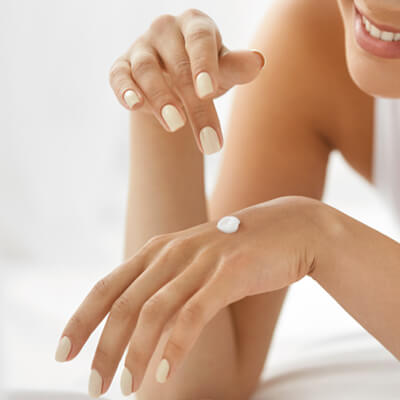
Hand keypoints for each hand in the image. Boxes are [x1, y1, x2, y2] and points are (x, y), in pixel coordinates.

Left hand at [55, 196, 321, 396]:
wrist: (289, 228)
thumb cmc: (237, 252)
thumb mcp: (193, 262)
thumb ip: (166, 284)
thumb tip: (139, 324)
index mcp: (158, 249)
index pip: (107, 286)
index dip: (82, 319)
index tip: (63, 352)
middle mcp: (173, 251)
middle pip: (124, 304)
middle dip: (102, 347)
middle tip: (92, 387)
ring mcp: (201, 260)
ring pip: (154, 312)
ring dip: (135, 355)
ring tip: (125, 389)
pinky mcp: (229, 273)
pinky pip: (193, 315)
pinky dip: (175, 348)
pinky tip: (163, 376)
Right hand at [108, 8, 264, 154]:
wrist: (174, 81)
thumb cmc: (204, 73)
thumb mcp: (223, 71)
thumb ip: (236, 68)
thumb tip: (258, 61)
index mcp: (195, 25)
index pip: (200, 40)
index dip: (203, 64)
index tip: (207, 92)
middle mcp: (165, 29)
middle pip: (178, 66)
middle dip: (194, 106)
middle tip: (208, 141)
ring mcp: (141, 47)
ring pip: (146, 70)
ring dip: (161, 99)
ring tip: (176, 125)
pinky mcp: (122, 66)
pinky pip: (119, 76)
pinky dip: (125, 90)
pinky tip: (135, 106)